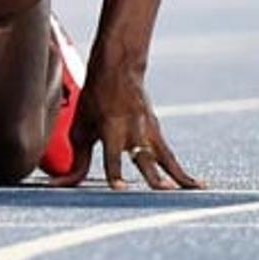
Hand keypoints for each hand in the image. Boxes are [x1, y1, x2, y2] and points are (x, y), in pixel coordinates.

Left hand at [53, 66, 202, 191]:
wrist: (120, 69)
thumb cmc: (95, 100)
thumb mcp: (80, 127)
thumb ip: (76, 160)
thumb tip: (61, 185)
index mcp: (111, 127)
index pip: (112, 155)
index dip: (115, 172)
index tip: (120, 188)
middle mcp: (134, 130)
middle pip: (145, 157)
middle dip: (154, 175)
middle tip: (162, 190)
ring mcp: (149, 130)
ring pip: (167, 157)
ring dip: (179, 176)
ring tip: (195, 191)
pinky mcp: (158, 133)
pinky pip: (170, 157)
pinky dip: (181, 172)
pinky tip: (197, 185)